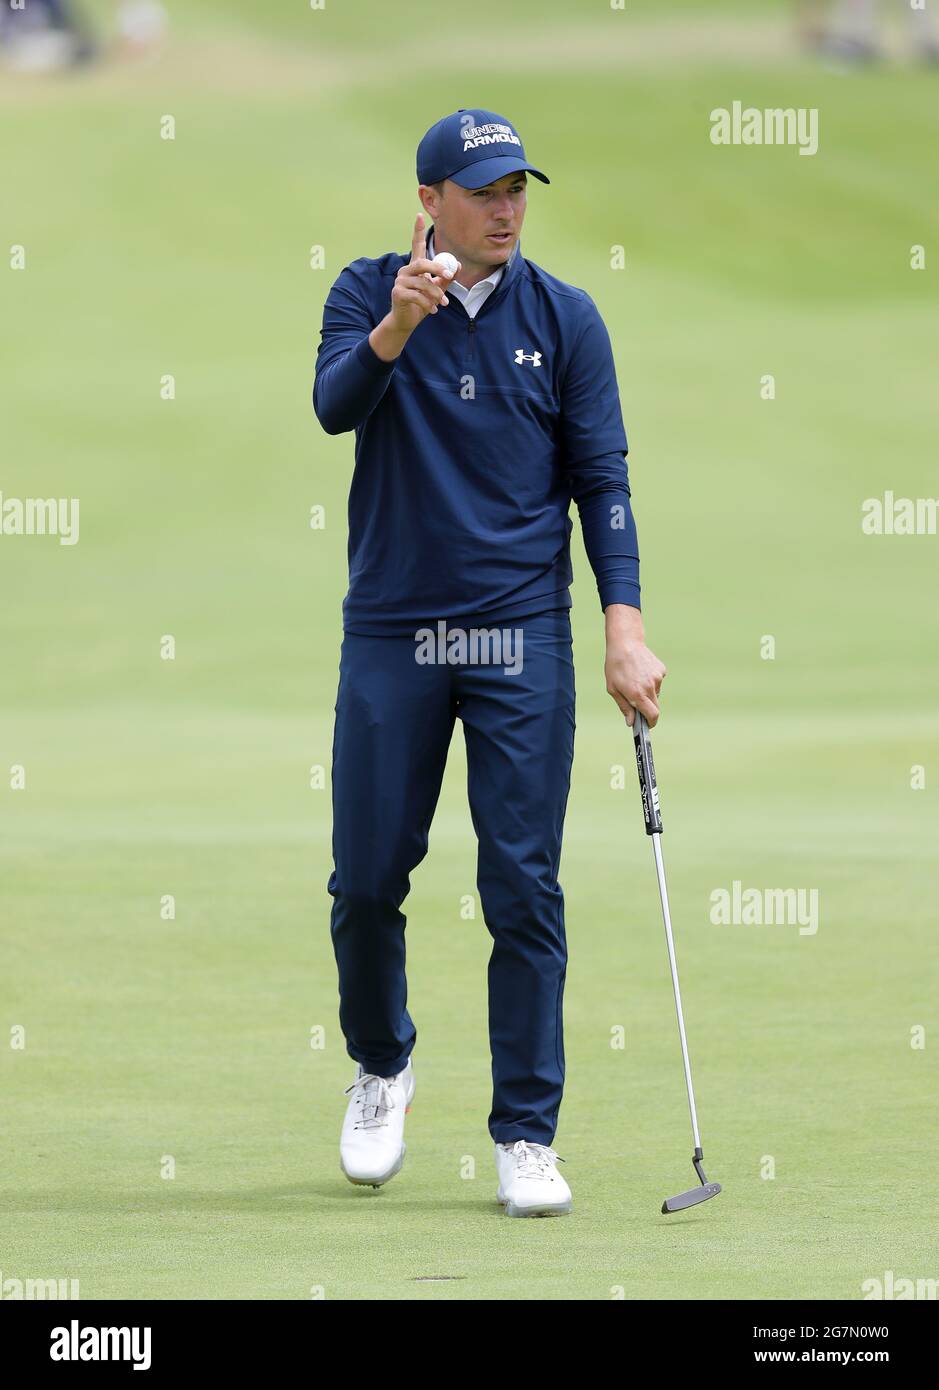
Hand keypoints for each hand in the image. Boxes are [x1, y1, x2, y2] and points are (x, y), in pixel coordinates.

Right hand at [388, 213, 460, 334]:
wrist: (406, 321)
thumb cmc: (421, 304)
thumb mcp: (437, 290)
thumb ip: (446, 278)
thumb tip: (458, 265)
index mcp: (415, 267)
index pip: (416, 245)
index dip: (417, 230)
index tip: (419, 215)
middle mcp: (405, 270)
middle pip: (422, 263)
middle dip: (438, 269)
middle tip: (450, 275)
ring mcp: (400, 281)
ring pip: (423, 282)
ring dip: (436, 294)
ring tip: (443, 303)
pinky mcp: (397, 293)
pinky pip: (417, 296)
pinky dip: (428, 304)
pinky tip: (432, 310)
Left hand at [603, 605, 666, 726]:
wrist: (625, 643)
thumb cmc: (615, 666)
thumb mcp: (613, 689)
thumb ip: (624, 707)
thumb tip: (631, 722)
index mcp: (638, 694)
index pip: (652, 715)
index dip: (651, 722)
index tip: (647, 724)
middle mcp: (650, 687)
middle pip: (656, 707)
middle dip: (648, 709)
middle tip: (637, 704)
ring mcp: (657, 678)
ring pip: (656, 693)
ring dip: (648, 692)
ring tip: (635, 680)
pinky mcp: (661, 670)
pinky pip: (657, 681)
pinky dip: (651, 681)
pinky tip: (640, 671)